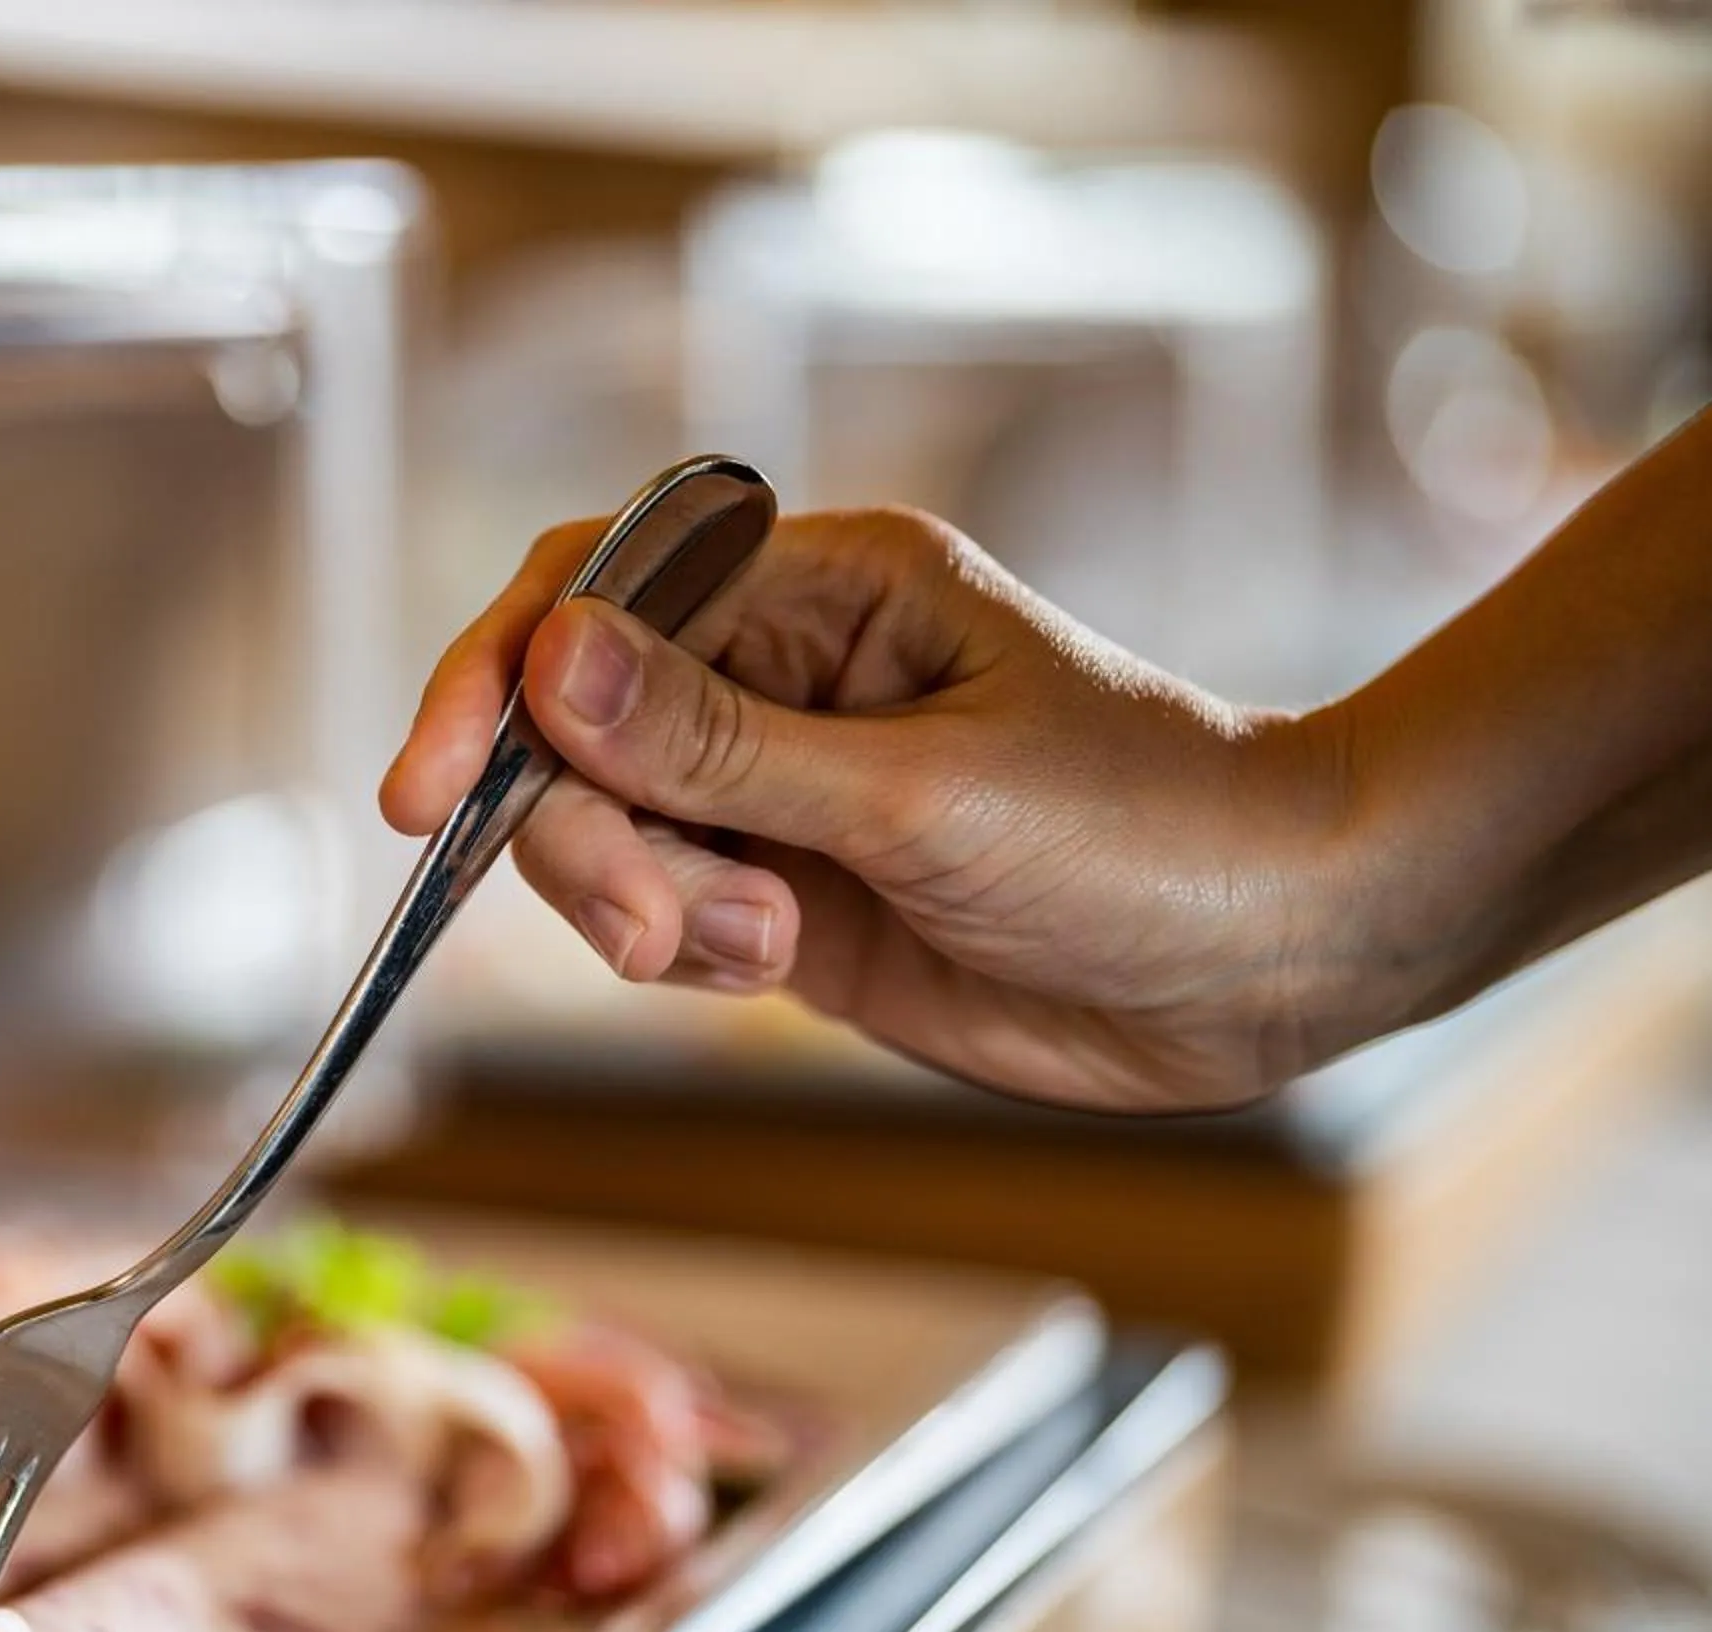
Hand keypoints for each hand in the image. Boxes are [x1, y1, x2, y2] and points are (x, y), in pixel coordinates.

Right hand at [381, 508, 1375, 1112]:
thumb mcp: (922, 790)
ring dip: (636, 901)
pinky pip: (662, 912)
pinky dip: (679, 948)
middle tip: (661, 926)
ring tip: (751, 947)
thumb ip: (721, 745)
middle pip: (575, 728)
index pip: (597, 594)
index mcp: (822, 588)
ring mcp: (782, 792)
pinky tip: (772, 964)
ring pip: (604, 832)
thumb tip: (549, 665)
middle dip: (582, 832)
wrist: (1282, 955)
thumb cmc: (1149, 829)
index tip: (429, 793)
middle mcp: (783, 676)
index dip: (494, 679)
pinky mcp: (791, 899)